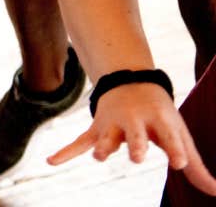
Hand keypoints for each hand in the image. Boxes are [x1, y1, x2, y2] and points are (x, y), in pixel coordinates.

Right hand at [47, 83, 215, 193]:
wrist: (130, 82)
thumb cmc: (160, 116)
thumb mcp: (179, 134)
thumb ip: (195, 165)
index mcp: (160, 121)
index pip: (170, 137)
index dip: (176, 150)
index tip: (181, 164)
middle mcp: (135, 121)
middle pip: (134, 135)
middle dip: (135, 145)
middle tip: (137, 157)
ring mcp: (113, 126)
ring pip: (106, 137)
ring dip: (103, 147)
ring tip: (99, 157)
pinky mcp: (97, 130)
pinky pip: (79, 142)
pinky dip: (65, 152)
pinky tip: (51, 162)